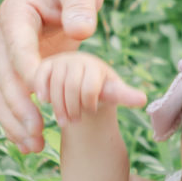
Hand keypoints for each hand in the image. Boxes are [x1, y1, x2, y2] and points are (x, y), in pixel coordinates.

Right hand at [0, 0, 106, 152]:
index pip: (17, 46)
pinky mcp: (16, 68)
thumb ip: (81, 5)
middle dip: (18, 104)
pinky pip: (9, 97)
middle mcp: (4, 34)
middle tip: (36, 130)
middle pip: (3, 74)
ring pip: (0, 91)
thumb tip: (80, 31)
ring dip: (13, 119)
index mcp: (16, 12)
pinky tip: (29, 143)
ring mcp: (6, 53)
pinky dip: (16, 120)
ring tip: (33, 145)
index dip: (28, 71)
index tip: (43, 94)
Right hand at [31, 51, 146, 127]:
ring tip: (64, 120)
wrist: (80, 79)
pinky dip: (42, 93)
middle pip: (71, 87)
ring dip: (58, 107)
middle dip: (73, 108)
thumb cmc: (100, 86)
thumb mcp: (112, 90)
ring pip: (54, 87)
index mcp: (94, 65)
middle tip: (75, 121)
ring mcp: (58, 62)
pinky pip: (38, 79)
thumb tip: (143, 100)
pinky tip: (46, 103)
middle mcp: (75, 59)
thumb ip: (124, 94)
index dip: (89, 103)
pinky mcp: (43, 67)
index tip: (92, 109)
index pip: (90, 87)